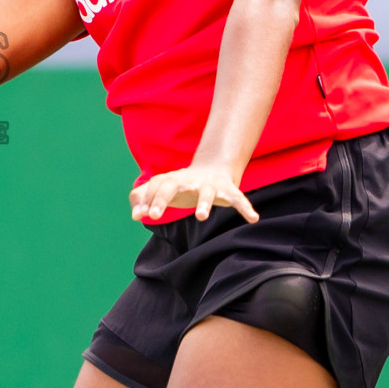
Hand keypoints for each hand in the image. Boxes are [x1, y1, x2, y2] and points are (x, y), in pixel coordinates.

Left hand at [129, 162, 258, 223]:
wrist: (213, 169)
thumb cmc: (182, 184)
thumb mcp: (162, 188)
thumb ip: (143, 198)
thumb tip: (134, 215)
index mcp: (172, 179)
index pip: (156, 186)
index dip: (147, 200)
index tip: (141, 215)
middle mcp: (189, 180)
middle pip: (172, 186)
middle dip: (161, 199)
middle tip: (153, 216)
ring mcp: (210, 185)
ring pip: (207, 193)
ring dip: (204, 203)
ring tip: (200, 216)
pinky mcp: (228, 190)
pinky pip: (239, 199)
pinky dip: (246, 208)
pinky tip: (253, 218)